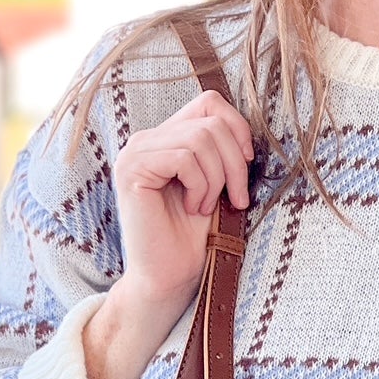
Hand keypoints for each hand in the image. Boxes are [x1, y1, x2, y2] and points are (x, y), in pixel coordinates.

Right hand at [112, 88, 255, 304]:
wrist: (170, 276)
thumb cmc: (195, 236)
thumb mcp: (217, 182)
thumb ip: (221, 148)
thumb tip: (245, 126)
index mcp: (166, 137)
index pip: (209, 102)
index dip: (237, 128)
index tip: (246, 164)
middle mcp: (146, 139)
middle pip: (210, 121)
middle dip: (235, 162)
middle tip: (235, 199)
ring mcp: (135, 152)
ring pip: (200, 138)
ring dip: (217, 179)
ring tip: (206, 206)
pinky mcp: (131, 170)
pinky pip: (184, 158)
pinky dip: (200, 186)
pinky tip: (192, 208)